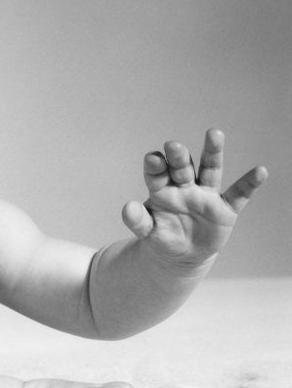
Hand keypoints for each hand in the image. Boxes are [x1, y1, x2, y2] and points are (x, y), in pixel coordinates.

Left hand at [121, 128, 266, 268]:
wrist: (181, 254)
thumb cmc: (162, 235)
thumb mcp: (148, 231)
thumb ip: (138, 220)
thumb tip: (127, 208)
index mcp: (162, 189)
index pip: (157, 174)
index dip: (155, 166)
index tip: (153, 158)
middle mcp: (184, 186)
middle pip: (182, 167)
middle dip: (178, 156)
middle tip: (173, 145)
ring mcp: (205, 195)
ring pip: (209, 170)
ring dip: (212, 152)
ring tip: (214, 133)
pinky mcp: (224, 208)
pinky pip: (238, 194)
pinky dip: (249, 184)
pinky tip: (260, 171)